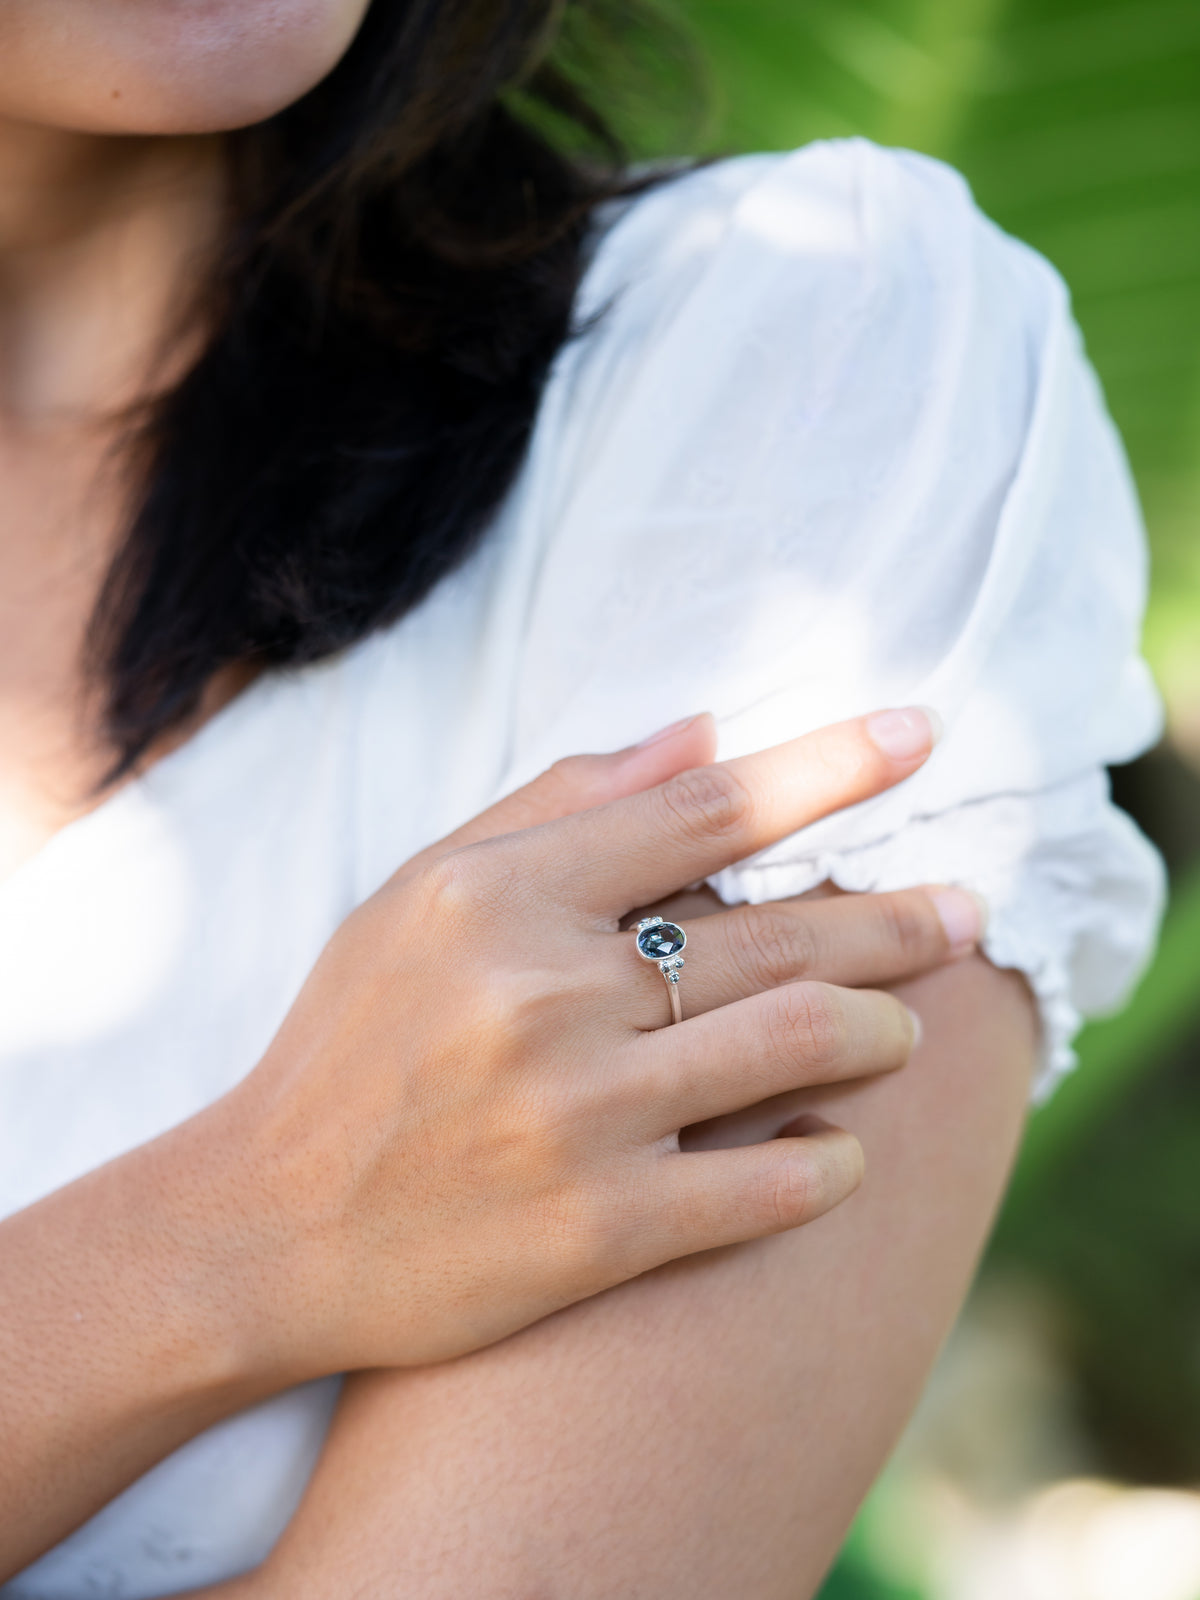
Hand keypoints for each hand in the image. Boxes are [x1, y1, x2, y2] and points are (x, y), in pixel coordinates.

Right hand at [234, 707, 963, 1377]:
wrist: (266, 1228)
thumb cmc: (352, 1044)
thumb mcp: (421, 894)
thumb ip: (559, 804)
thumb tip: (705, 730)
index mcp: (500, 896)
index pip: (706, 811)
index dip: (828, 767)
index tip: (920, 735)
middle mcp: (545, 995)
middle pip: (777, 929)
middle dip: (897, 914)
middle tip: (968, 912)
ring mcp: (576, 1118)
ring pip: (794, 1041)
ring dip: (880, 1028)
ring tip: (903, 1026)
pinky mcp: (598, 1233)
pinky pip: (767, 1188)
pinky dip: (829, 1161)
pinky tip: (842, 1147)